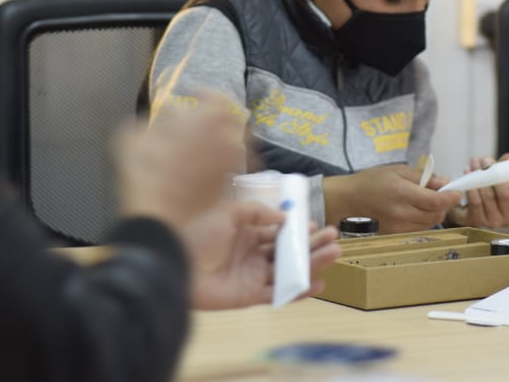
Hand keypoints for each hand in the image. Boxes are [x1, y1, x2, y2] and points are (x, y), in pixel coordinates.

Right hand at [115, 93, 245, 229]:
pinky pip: (234, 164)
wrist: (159, 214)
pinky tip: (214, 161)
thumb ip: (158, 118)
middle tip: (206, 116)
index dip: (206, 92)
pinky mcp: (227, 183)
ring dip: (227, 135)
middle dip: (221, 113)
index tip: (193, 93)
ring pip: (238, 141)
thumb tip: (172, 110)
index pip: (217, 97)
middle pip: (234, 118)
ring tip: (211, 137)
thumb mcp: (137, 136)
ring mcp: (229, 162)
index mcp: (206, 121)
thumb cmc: (145, 171)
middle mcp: (225, 138)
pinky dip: (227, 158)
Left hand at [182, 200, 340, 309]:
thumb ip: (257, 212)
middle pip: (288, 252)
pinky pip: (277, 294)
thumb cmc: (198, 233)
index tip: (316, 225)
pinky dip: (298, 291)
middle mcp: (251, 255)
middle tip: (334, 238)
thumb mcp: (228, 212)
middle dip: (312, 245)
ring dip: (312, 263)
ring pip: (288, 271)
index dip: (298, 230)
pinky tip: (317, 283)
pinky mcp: (248, 296)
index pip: (278, 233)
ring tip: (334, 253)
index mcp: (246, 234)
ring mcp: (251, 276)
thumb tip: (284, 218)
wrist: (174, 261)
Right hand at [323, 164, 461, 233]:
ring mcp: (398, 227)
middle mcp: (401, 213)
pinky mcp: (395, 235)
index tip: (458, 192)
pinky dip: (424, 220)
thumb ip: (423, 177)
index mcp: (402, 193)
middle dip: (444, 205)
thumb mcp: (398, 171)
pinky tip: (417, 211)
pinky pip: (418, 229)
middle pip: (435, 214)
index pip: (435, 201)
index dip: (451, 197)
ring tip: (428, 201)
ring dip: (435, 213)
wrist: (348, 200)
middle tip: (443, 194)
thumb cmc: (372, 181)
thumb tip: (445, 182)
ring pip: (429, 224)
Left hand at [445, 155, 508, 227]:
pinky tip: (468, 172)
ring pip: (488, 196)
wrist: (472, 203)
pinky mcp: (478, 220)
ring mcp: (494, 221)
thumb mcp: (505, 175)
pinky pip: (475, 202)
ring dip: (480, 176)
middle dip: (496, 175)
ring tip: (475, 161)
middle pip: (506, 196)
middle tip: (487, 160)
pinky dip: (471, 186)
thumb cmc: (495, 186)